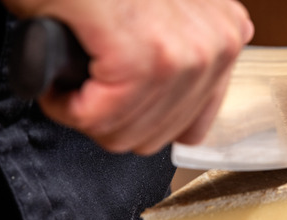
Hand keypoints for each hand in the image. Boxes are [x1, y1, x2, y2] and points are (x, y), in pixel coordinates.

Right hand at [3, 0, 253, 155]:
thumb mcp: (161, 17)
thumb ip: (182, 61)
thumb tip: (179, 122)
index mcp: (225, 35)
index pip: (192, 123)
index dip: (142, 121)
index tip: (115, 100)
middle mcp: (217, 45)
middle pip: (157, 134)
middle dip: (111, 119)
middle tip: (86, 84)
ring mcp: (184, 54)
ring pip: (127, 132)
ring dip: (85, 112)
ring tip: (73, 75)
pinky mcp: (143, 58)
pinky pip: (100, 117)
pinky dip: (66, 106)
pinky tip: (61, 80)